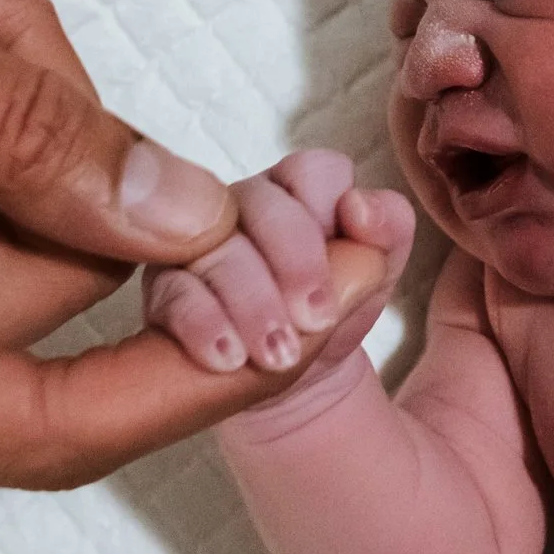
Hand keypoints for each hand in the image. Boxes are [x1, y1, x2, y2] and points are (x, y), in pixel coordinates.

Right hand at [147, 150, 414, 398]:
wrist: (290, 382)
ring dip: (253, 304)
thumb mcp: (375, 273)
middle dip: (294, 264)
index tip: (341, 270)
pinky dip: (205, 325)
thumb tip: (360, 206)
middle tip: (316, 321)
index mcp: (298, 189)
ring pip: (216, 248)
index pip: (313, 171)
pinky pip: (174, 292)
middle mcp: (243, 204)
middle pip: (261, 204)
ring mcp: (197, 242)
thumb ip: (389, 229)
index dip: (328, 217)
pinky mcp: (164, 286)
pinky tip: (229, 358)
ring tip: (280, 355)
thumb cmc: (329, 313)